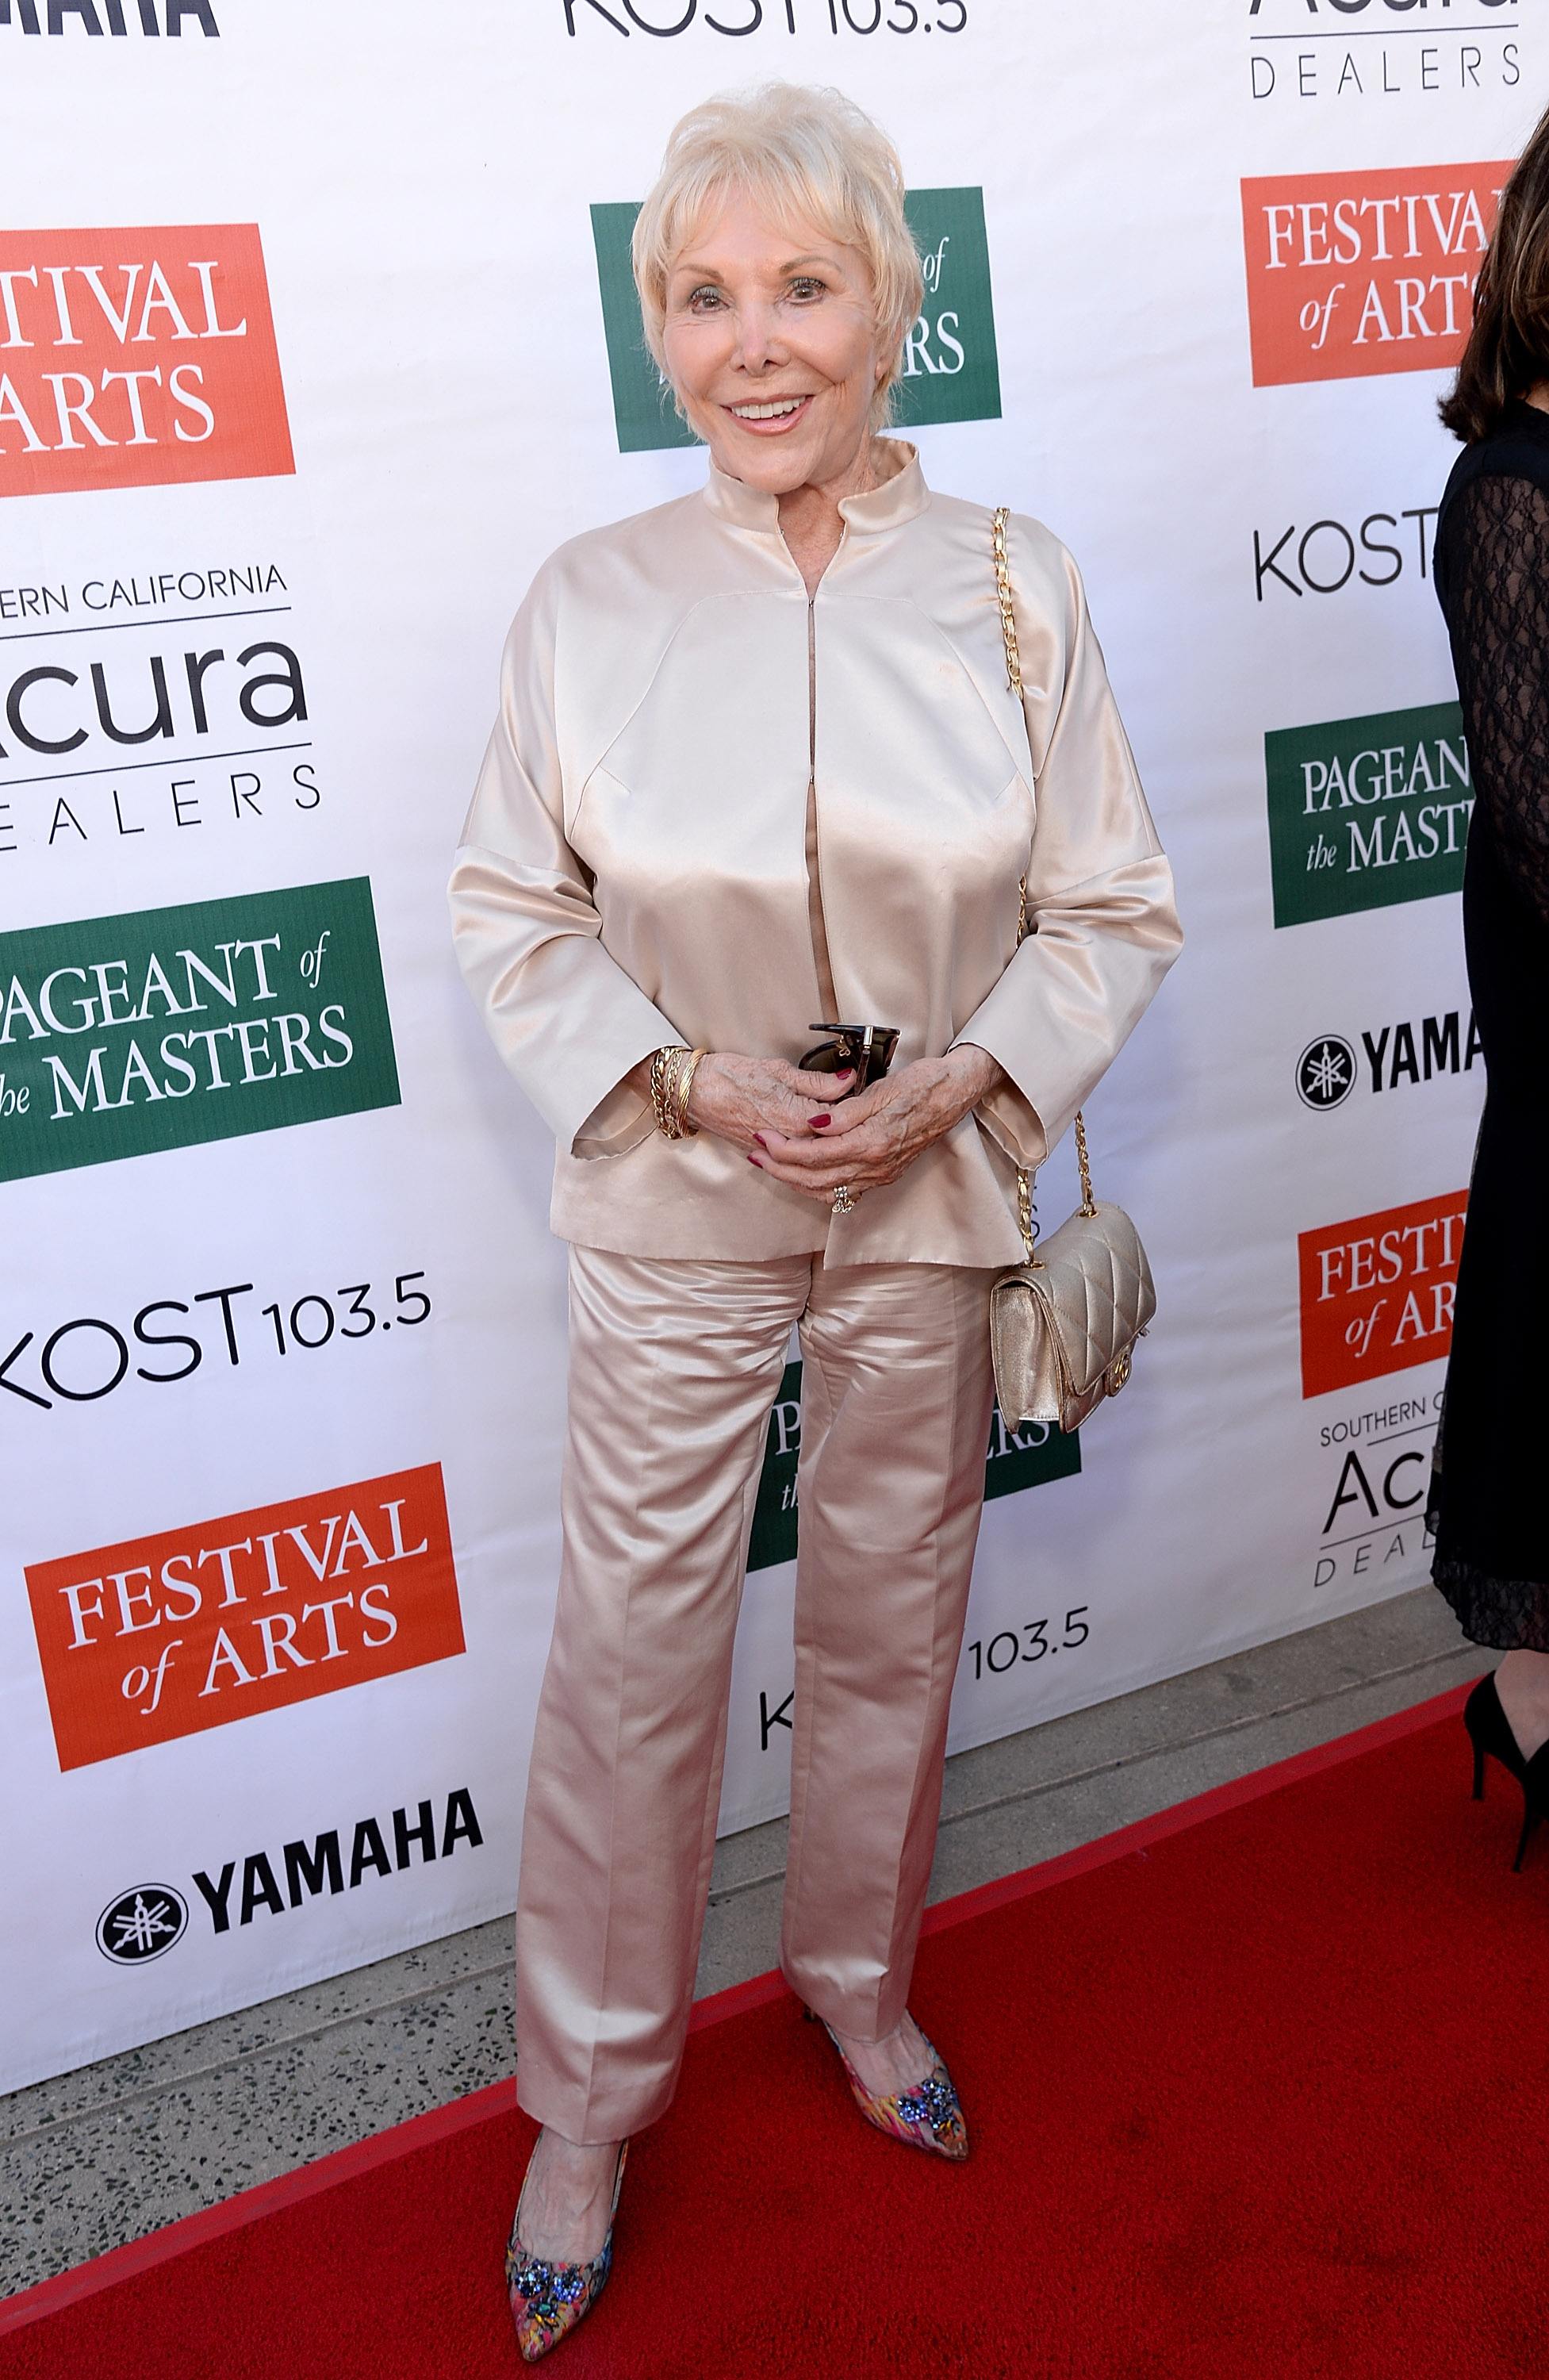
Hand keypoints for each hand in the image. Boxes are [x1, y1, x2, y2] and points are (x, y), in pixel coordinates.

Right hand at [626, 1050, 850, 1148]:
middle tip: (864, 1119)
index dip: (857, 1112)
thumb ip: (817, 1081)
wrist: (694, 1094)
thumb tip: (848, 1081)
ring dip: (836, 1155)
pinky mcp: (767, 1157)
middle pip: (833, 1147)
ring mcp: (777, 1153)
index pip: (840, 1123)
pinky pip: (799, 1169)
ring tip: (850, 1140)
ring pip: (817, 1164)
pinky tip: (828, 1158)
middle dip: (850, 1135)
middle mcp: (788, 1142)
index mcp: (795, 1117)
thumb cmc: (731, 1077)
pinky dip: (816, 1166)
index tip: (868, 1100)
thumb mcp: (779, 1070)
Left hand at [748, 1045, 1003, 1203]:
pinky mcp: (886, 1173)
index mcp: (872, 1143)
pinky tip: (806, 1176)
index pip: (815, 1156)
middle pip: (816, 1179)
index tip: (760, 1137)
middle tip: (756, 1154)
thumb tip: (813, 1125)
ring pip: (829, 1190)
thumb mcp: (882, 1090)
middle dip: (780, 1169)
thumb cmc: (923, 1084)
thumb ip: (844, 1112)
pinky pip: (846, 1191)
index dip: (783, 1149)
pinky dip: (819, 1186)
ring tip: (772, 1166)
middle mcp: (877, 1165)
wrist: (956, 1093)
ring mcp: (882, 1173)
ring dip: (796, 1181)